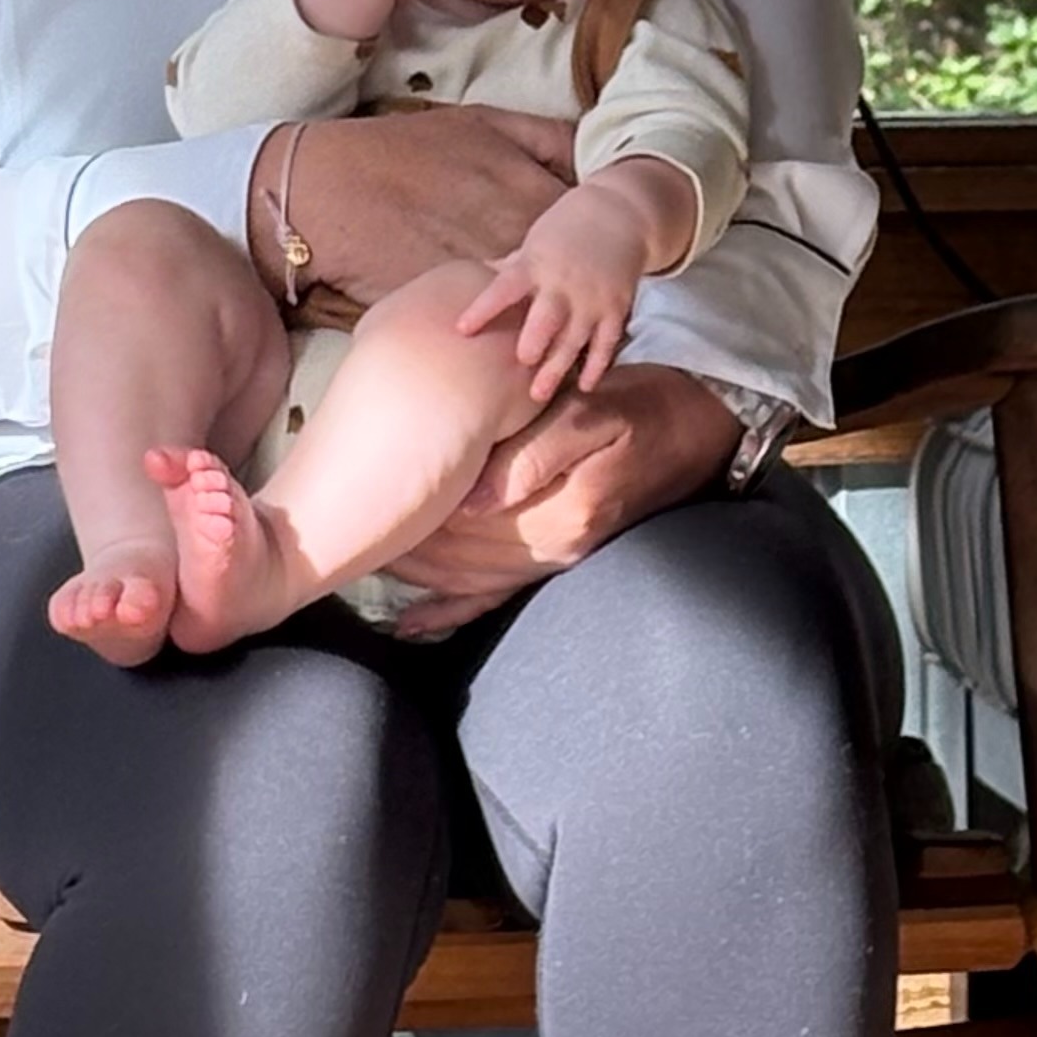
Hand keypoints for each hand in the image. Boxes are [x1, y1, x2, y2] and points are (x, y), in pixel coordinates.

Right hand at [253, 102, 574, 311]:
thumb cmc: (399, 150)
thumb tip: (588, 150)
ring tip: (531, 309)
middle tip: (563, 279)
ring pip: (535, 307)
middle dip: (569, 278)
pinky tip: (489, 321)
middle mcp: (519, 243)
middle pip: (569, 275)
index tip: (580, 240)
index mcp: (531, 194)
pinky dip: (496, 325)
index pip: (587, 227)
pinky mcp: (453, 312)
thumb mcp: (479, 123)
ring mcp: (487, 283)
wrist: (324, 194)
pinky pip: (493, 326)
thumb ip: (544, 137)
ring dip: (538, 309)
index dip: (585, 236)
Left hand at [385, 362, 742, 636]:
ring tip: (363, 562)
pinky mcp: (553, 565)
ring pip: (467, 581)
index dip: (413, 513)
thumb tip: (476, 497)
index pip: (463, 522)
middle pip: (457, 556)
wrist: (690, 431)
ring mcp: (553, 563)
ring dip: (416, 577)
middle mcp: (552, 548)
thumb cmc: (635, 410)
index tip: (366, 500)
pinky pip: (494, 599)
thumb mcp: (591, 415)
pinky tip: (413, 626)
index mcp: (558, 513)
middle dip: (403, 547)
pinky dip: (451, 614)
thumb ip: (536, 454)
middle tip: (347, 532)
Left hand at [456, 180, 644, 402]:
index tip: (462, 330)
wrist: (621, 212)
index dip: (483, 309)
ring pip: (575, 338)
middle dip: (534, 341)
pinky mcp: (616, 307)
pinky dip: (597, 365)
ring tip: (538, 395)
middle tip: (521, 363)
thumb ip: (509, 269)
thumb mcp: (534, 242)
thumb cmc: (566, 228)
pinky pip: (606, 342)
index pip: (504, 287)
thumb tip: (468, 281)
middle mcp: (563, 283)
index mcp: (535, 263)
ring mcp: (592, 298)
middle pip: (546, 318)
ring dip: (558, 366)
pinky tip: (584, 385)